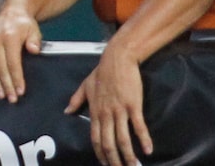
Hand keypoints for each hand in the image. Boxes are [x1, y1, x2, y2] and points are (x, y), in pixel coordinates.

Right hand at [0, 2, 41, 101]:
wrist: (13, 11)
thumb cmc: (25, 25)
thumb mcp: (34, 31)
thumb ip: (34, 41)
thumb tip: (34, 50)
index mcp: (9, 37)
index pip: (13, 63)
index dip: (17, 79)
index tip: (20, 92)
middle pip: (0, 67)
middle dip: (6, 85)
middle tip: (11, 99)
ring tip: (0, 94)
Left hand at [67, 42, 153, 165]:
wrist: (117, 59)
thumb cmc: (101, 72)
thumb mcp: (85, 86)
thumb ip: (76, 99)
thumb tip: (66, 111)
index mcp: (95, 111)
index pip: (95, 138)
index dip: (100, 153)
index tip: (104, 164)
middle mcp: (106, 114)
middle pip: (108, 143)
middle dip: (114, 160)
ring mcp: (119, 110)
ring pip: (123, 139)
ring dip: (128, 155)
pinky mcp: (133, 105)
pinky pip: (138, 126)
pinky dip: (143, 140)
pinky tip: (148, 151)